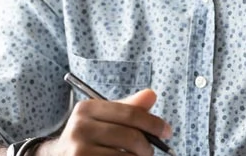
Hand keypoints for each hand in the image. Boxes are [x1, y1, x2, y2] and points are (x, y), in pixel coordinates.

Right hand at [36, 89, 172, 155]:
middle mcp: (80, 127)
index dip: (153, 123)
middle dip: (147, 146)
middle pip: (130, 137)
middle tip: (150, 151)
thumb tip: (151, 95)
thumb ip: (127, 108)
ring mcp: (79, 150)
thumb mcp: (103, 118)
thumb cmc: (87, 138)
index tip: (167, 131)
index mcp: (87, 108)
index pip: (129, 113)